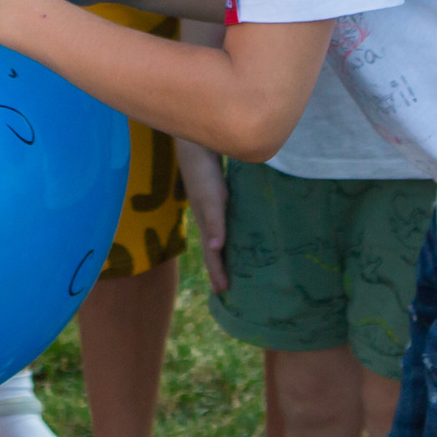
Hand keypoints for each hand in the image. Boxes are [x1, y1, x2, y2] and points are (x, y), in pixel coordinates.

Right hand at [173, 137, 228, 291]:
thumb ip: (214, 221)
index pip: (211, 254)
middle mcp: (208, 217)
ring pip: (219, 236)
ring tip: (234, 266)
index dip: (216, 273)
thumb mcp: (211, 197)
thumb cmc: (203, 171)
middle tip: (226, 289)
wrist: (198, 143)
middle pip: (214, 249)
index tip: (223, 293)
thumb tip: (215, 248)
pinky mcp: (219, 195)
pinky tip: (239, 231)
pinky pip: (225, 221)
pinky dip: (230, 233)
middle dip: (219, 269)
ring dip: (225, 253)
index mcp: (205, 222)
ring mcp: (213, 206)